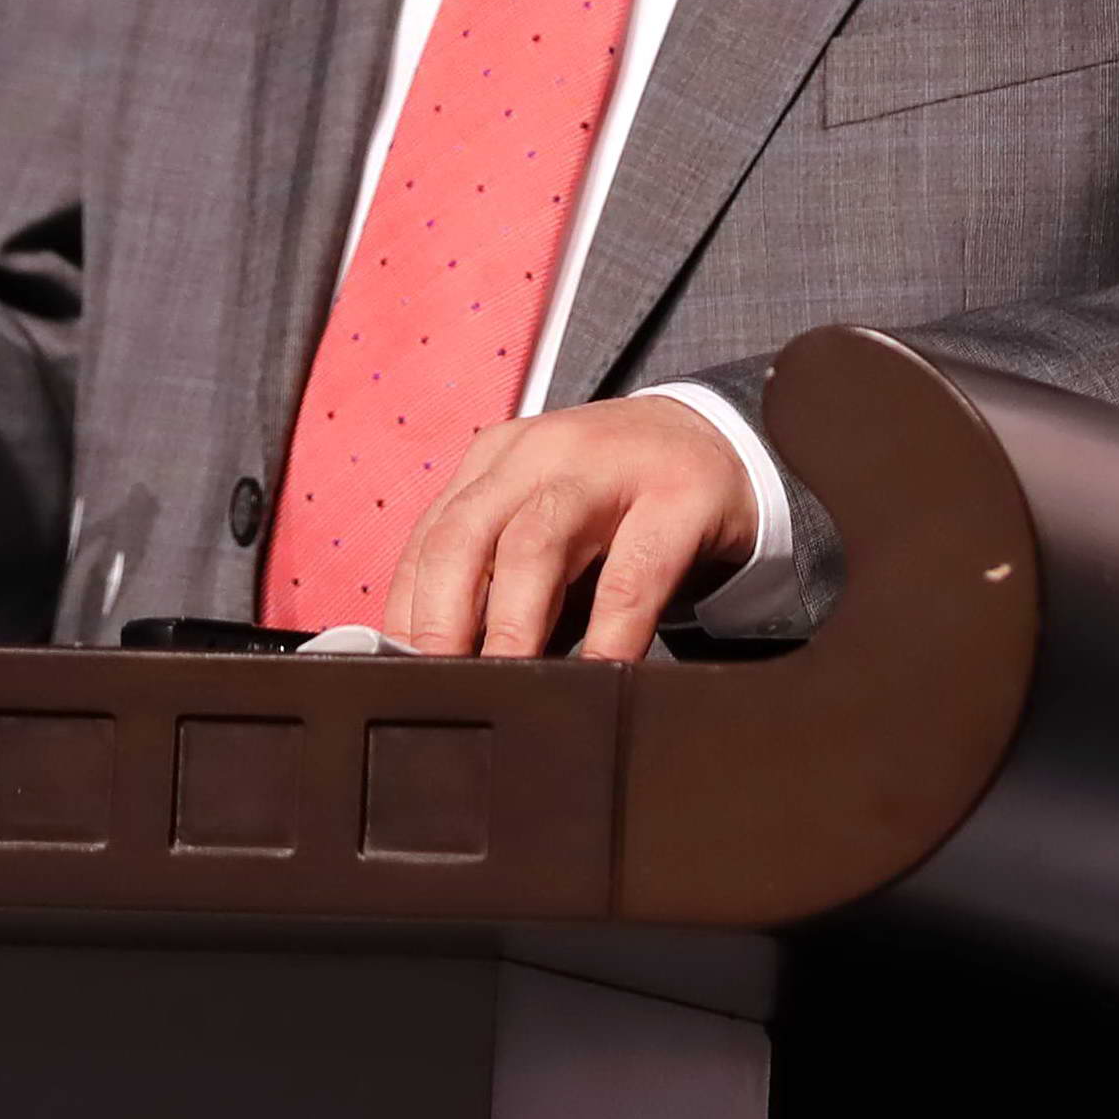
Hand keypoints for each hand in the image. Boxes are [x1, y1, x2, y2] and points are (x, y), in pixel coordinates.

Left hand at [380, 394, 755, 663]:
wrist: (721, 437)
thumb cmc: (620, 497)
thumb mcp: (547, 519)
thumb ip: (498, 574)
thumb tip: (446, 659)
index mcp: (496, 460)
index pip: (430, 537)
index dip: (407, 607)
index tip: (397, 668)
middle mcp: (541, 454)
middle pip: (465, 534)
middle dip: (442, 615)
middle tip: (440, 680)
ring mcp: (610, 468)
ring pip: (537, 542)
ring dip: (512, 622)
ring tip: (506, 679)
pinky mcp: (680, 495)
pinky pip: (635, 571)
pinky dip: (612, 629)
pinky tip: (600, 669)